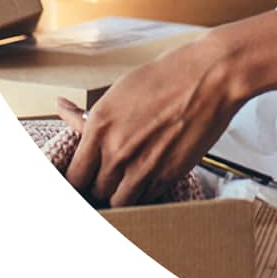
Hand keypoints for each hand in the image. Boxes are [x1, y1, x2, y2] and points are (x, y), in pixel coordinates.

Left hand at [56, 34, 244, 206]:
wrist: (213, 75)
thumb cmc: (169, 75)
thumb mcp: (122, 89)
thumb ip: (93, 113)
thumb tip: (63, 109)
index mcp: (99, 126)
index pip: (73, 178)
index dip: (77, 184)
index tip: (83, 182)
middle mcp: (116, 149)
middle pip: (95, 192)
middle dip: (99, 188)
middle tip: (108, 180)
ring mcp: (143, 165)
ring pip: (119, 202)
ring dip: (121, 194)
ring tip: (128, 182)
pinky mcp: (169, 173)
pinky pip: (147, 198)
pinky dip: (146, 192)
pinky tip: (150, 177)